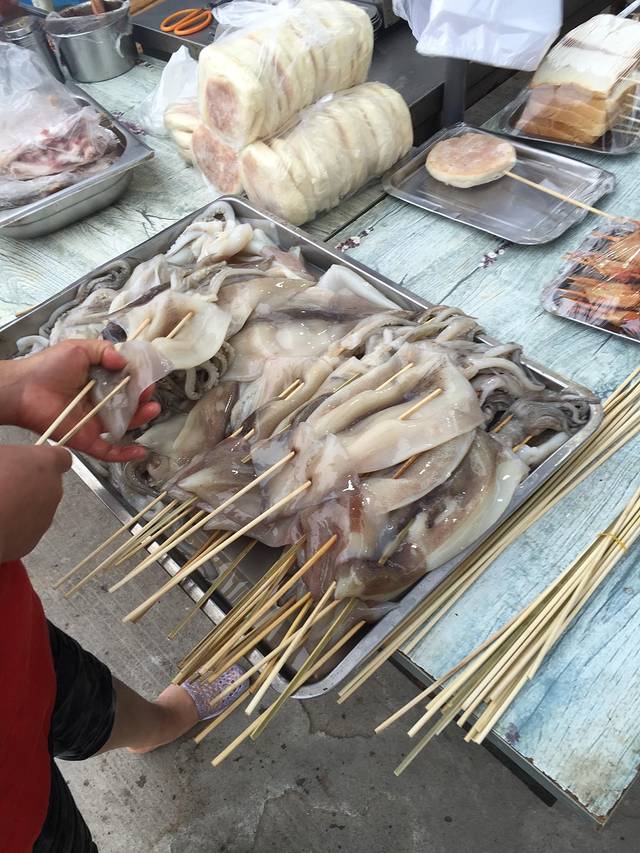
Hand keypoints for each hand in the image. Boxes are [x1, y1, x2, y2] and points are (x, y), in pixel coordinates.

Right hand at [0, 445, 71, 561]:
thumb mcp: (0, 454)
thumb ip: (12, 457)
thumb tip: (7, 459)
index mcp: (45, 464)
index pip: (61, 457)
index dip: (48, 460)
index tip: (37, 461)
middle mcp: (53, 490)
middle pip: (48, 484)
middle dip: (31, 485)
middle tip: (6, 484)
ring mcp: (45, 516)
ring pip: (38, 508)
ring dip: (23, 506)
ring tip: (0, 504)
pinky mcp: (33, 540)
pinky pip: (27, 529)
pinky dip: (15, 527)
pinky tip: (0, 520)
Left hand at [2, 340, 160, 461]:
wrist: (24, 389)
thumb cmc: (47, 367)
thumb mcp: (78, 349)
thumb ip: (104, 350)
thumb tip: (124, 362)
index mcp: (99, 382)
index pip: (126, 383)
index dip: (139, 381)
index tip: (147, 377)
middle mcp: (99, 403)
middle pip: (129, 405)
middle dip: (143, 400)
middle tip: (148, 393)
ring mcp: (95, 423)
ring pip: (124, 426)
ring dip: (141, 420)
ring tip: (152, 409)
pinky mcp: (87, 440)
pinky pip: (109, 451)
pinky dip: (126, 454)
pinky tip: (141, 451)